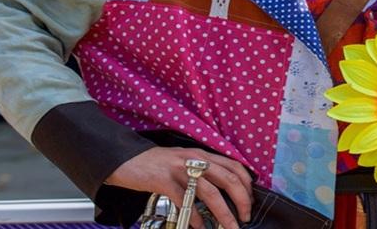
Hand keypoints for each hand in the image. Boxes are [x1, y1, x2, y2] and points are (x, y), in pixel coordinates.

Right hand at [106, 146, 252, 228]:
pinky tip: (199, 227)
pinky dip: (195, 217)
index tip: (250, 201)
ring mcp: (181, 170)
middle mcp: (196, 160)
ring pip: (211, 193)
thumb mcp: (184, 162)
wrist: (126, 159)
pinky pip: (186, 202)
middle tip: (245, 218)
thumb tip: (220, 192)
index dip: (247, 185)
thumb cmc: (156, 164)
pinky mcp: (165, 182)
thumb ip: (202, 173)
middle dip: (242, 201)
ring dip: (224, 214)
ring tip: (229, 227)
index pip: (235, 166)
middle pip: (228, 179)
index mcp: (203, 155)